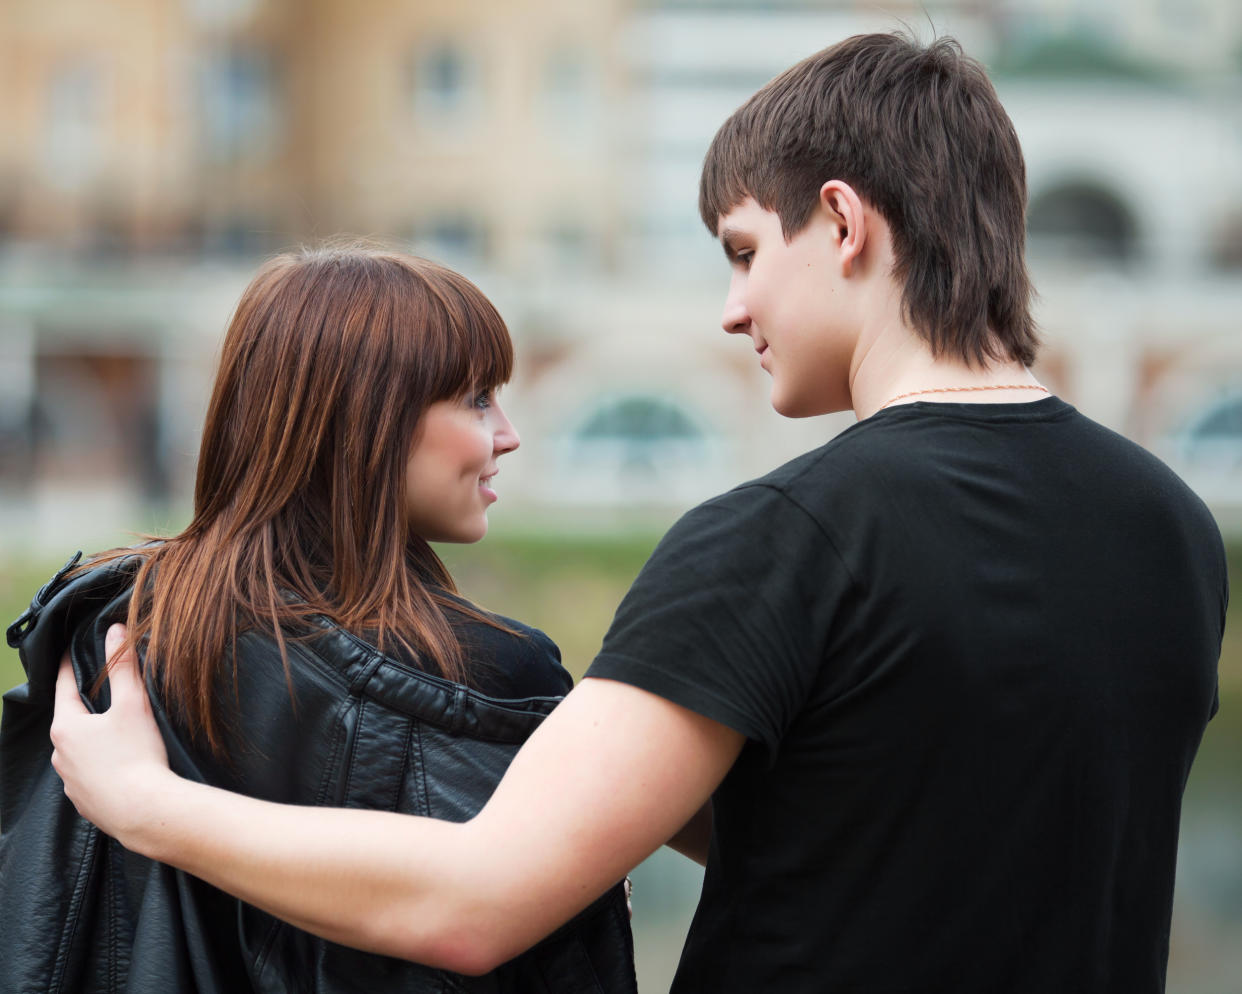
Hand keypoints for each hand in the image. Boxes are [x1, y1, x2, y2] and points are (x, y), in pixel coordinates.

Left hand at [51, 623, 174, 848]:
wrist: (144, 812)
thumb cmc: (137, 756)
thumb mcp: (133, 704)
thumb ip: (124, 666)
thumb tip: (115, 631)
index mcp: (66, 727)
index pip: (64, 688)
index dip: (69, 667)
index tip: (70, 652)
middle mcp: (60, 755)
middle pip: (71, 721)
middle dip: (86, 707)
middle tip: (105, 693)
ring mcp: (71, 782)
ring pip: (79, 751)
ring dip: (94, 740)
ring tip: (118, 733)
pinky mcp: (85, 802)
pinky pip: (90, 776)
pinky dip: (103, 766)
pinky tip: (123, 765)